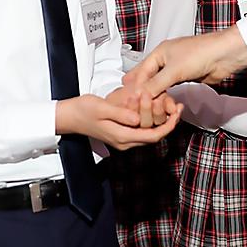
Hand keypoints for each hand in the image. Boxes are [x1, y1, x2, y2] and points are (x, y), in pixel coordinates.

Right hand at [55, 93, 181, 149]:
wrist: (69, 116)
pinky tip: (153, 107)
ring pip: (148, 133)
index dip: (169, 126)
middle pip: (153, 136)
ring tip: (168, 104)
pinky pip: (141, 130)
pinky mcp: (121, 133)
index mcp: (122, 136)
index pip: (153, 136)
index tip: (178, 113)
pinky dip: (150, 120)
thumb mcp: (102, 108)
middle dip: (168, 122)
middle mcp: (124, 141)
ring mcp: (122, 139)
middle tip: (176, 106)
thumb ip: (121, 114)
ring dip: (160, 120)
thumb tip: (138, 119)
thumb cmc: (83, 110)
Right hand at [125, 28, 246, 97]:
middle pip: (149, 76)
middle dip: (142, 89)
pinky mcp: (186, 76)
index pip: (142, 70)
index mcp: (160, 52)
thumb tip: (142, 94)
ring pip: (160, 82)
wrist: (223, 55)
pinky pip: (171, 86)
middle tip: (134, 102)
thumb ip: (156, 83)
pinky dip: (165, 93)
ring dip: (154, 92)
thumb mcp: (174, 70)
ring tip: (145, 104)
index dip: (136, 85)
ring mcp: (177, 68)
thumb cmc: (201, 53)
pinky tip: (162, 100)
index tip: (130, 98)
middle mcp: (167, 59)